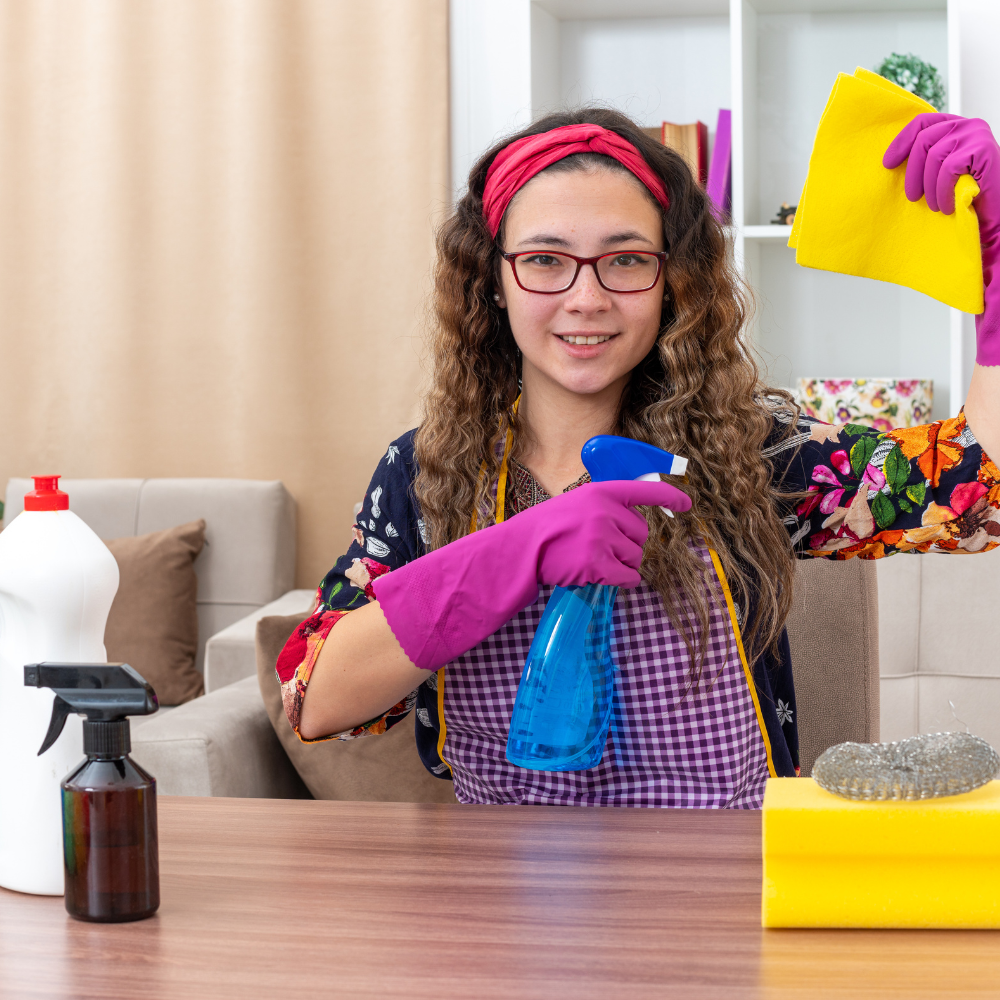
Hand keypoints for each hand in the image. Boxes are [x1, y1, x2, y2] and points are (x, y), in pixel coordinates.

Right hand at [372, 478, 690, 670]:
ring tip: (591, 561)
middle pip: (641, 534)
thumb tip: (637, 520)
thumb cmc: (546, 530)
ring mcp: (603, 537)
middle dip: (628, 545)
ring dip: (622, 564)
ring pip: (636, 557)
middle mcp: (605, 511)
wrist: (519, 550)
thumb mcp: (575, 506)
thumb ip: (604, 508)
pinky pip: (628, 576)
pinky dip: (621, 580)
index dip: (670, 497)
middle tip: (599, 549)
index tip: (688, 504)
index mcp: (600, 492)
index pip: (644, 491)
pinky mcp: (599, 563)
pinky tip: (600, 576)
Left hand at [884, 113, 999, 360]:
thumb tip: (890, 163)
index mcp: (954, 126)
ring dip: (930, 187)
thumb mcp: (941, 174)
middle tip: (913, 198)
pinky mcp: (983, 150)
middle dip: (912, 173)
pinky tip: (947, 206)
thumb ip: (926, 160)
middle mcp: (967, 125)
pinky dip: (942, 191)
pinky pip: (947, 168)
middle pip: (923, 140)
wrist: (996, 214)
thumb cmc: (968, 196)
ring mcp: (976, 134)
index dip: (901, 142)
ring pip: (934, 156)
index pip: (921, 123)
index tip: (887, 164)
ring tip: (936, 205)